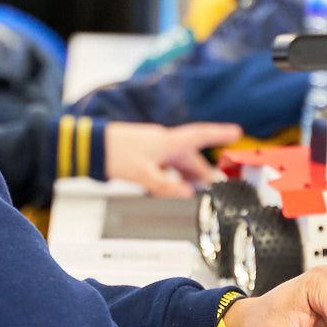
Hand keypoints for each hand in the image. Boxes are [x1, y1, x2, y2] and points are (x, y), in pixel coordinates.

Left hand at [102, 122, 232, 196]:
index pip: (200, 135)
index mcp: (168, 142)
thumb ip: (167, 186)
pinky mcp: (143, 153)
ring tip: (192, 191)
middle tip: (214, 186)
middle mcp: (163, 141)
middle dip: (202, 172)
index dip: (219, 134)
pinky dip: (171, 175)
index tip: (235, 132)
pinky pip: (165, 164)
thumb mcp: (144, 175)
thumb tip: (187, 194)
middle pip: (190, 157)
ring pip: (177, 162)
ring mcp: (153, 147)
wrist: (91, 146)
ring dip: (186, 176)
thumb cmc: (115, 154)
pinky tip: (169, 187)